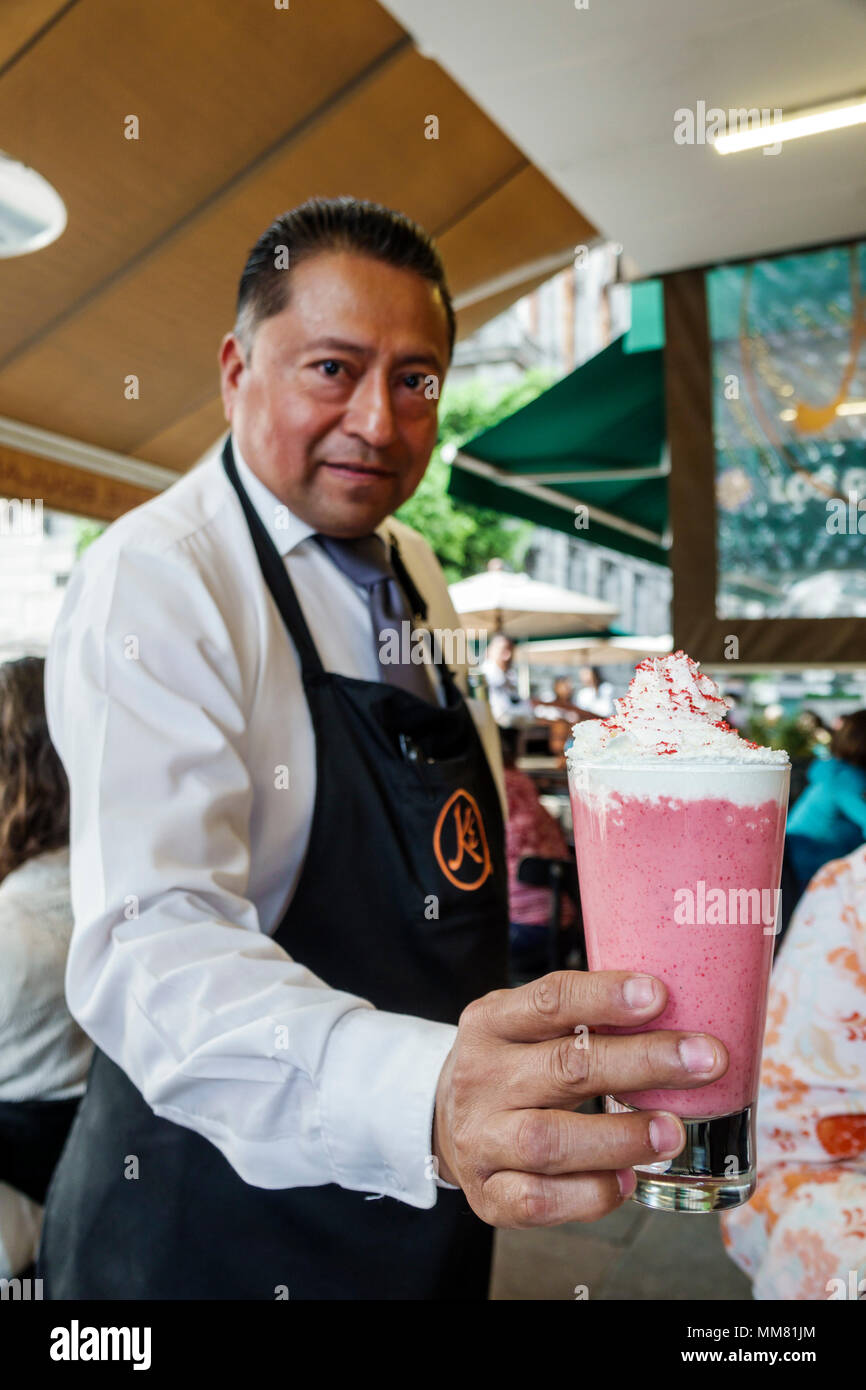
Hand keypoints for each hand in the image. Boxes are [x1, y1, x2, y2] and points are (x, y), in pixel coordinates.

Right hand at [432, 970, 727, 1226]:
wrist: (445, 1123)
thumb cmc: (512, 1067)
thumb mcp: (527, 1026)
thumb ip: (582, 1018)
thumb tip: (680, 1009)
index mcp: (492, 1022)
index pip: (549, 1000)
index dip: (604, 996)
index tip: (659, 995)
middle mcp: (480, 1077)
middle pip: (563, 1068)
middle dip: (640, 1062)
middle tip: (704, 1061)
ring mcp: (481, 1139)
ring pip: (549, 1140)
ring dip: (619, 1137)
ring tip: (672, 1132)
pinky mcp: (490, 1195)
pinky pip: (539, 1201)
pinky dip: (589, 1194)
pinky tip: (626, 1181)